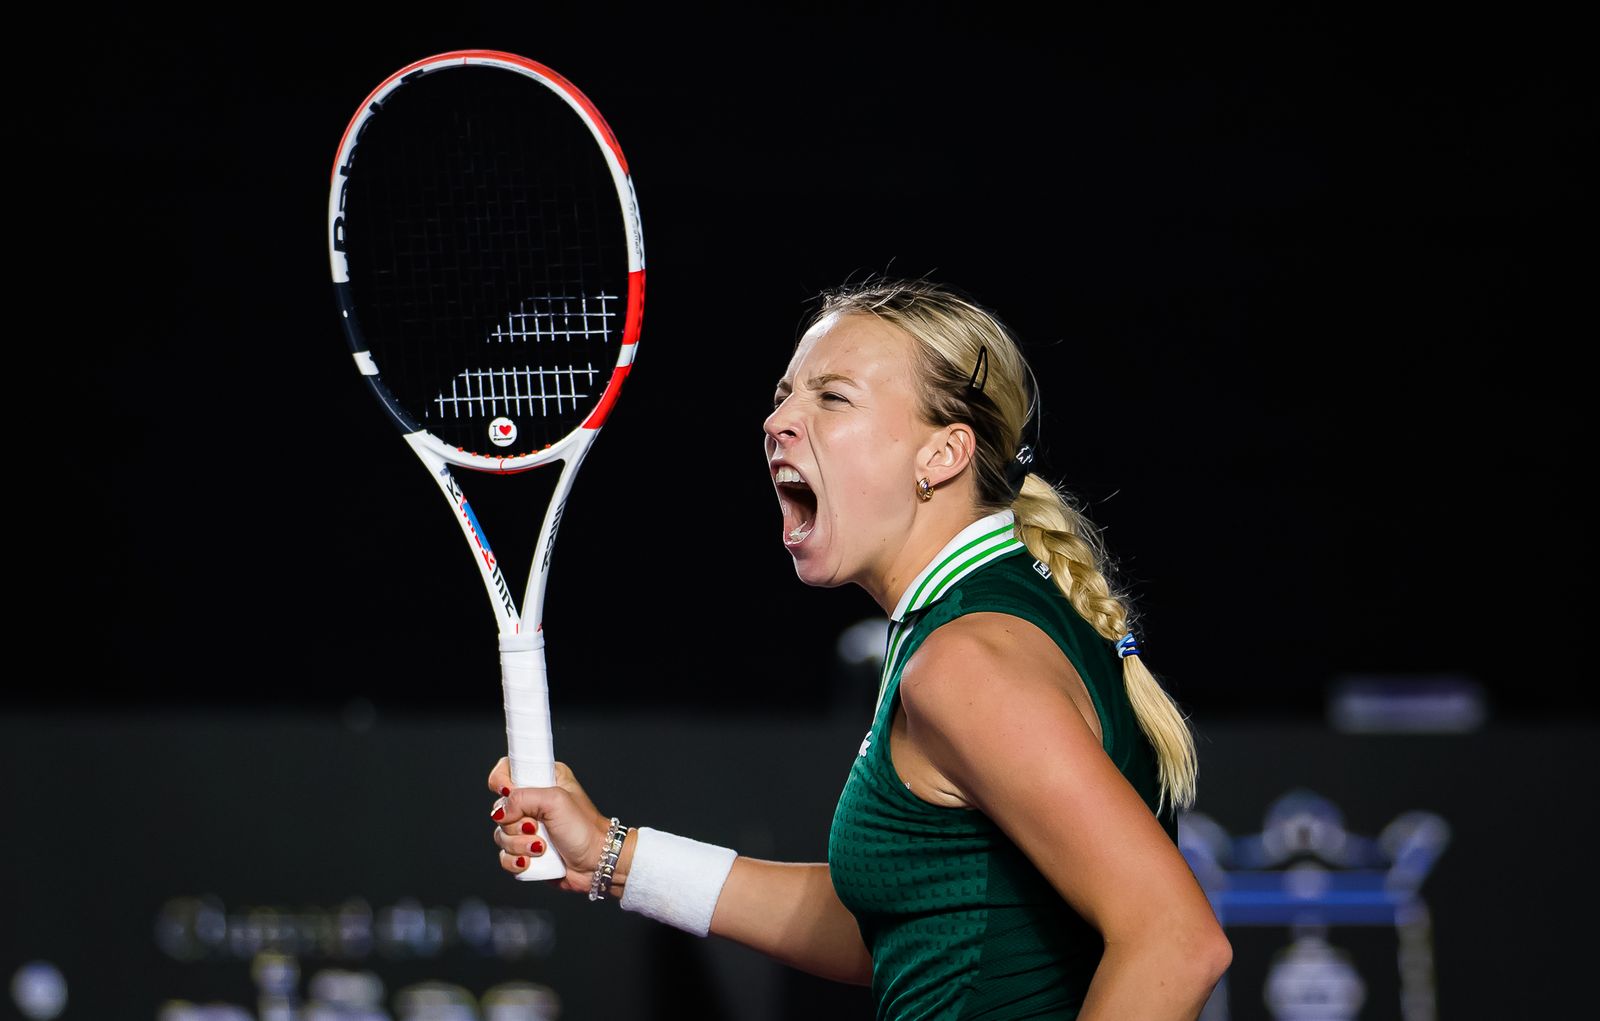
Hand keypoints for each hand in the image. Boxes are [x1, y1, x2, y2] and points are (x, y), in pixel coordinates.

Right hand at [487, 757, 609, 892]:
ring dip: (519, 845)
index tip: (508, 793)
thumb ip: (523, 797)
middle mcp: (533, 802)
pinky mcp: (525, 850)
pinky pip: (504, 856)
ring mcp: (527, 828)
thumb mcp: (556, 801)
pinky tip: (533, 861)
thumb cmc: (585, 829)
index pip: (506, 770)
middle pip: (499, 808)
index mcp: (542, 779)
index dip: (501, 782)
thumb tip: (500, 811)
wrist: (596, 863)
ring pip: (500, 834)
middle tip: (536, 827)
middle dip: (515, 824)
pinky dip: (517, 861)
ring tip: (542, 847)